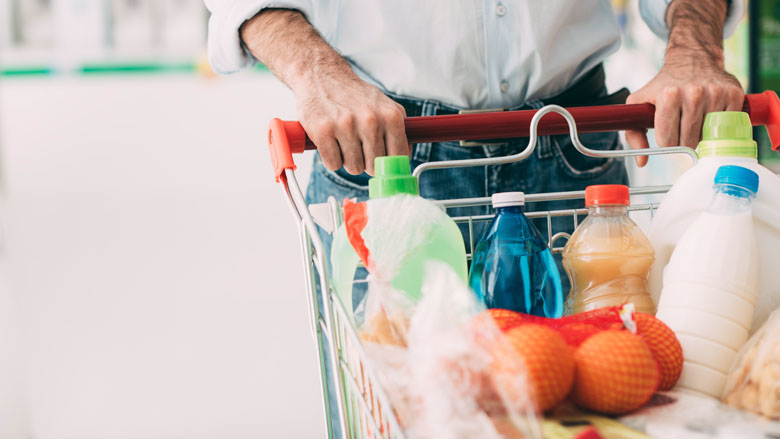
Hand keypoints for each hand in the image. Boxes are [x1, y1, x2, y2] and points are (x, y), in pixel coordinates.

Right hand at [297, 74, 409, 174]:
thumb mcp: (386, 107)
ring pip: (354, 168)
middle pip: (375, 167)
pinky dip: (331, 158)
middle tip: (358, 145)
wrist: (322, 76)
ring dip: (348, 160)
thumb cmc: (355, 96)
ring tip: (344, 140)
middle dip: (366, 162)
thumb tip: (403, 163)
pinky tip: (331, 141)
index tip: (383, 163)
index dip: (389, 165)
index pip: (398, 159)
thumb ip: (399, 133)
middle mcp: (370, 120)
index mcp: (390, 116)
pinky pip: (333, 164)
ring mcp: (345, 126)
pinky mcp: (323, 131)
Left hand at [625, 63, 742, 166]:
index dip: (666, 140)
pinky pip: (726, 125)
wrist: (691, 59)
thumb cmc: (663, 86)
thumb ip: (634, 133)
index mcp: (669, 96)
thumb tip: (642, 162)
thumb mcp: (639, 103)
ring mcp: (716, 93)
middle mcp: (693, 93)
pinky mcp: (733, 94)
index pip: (667, 141)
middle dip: (683, 139)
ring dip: (700, 132)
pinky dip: (718, 124)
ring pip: (707, 136)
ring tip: (694, 117)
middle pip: (688, 142)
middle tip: (681, 125)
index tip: (667, 131)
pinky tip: (710, 112)